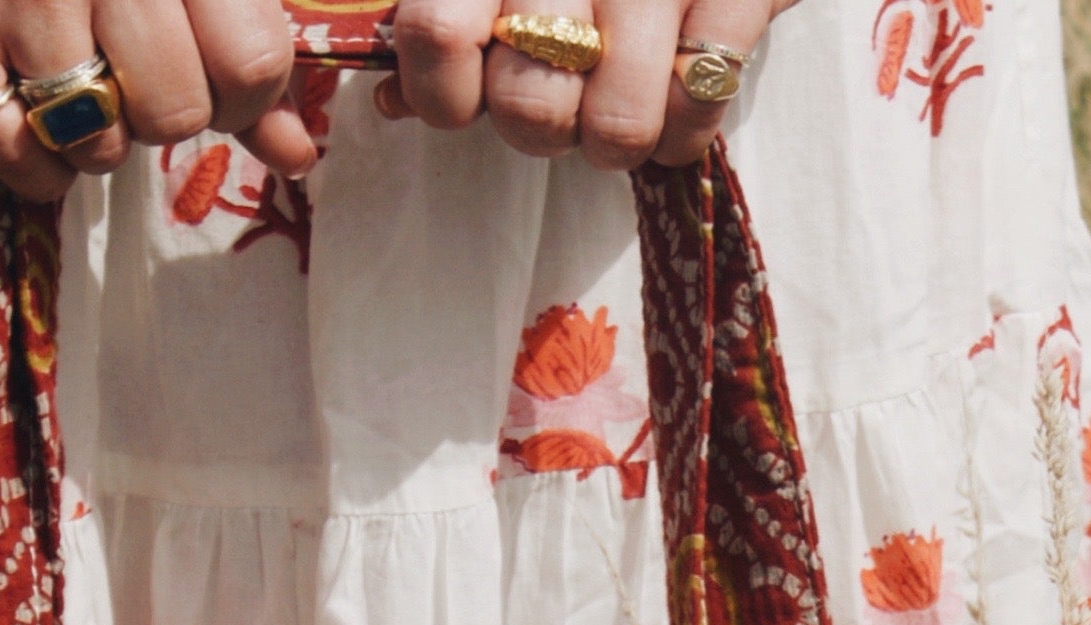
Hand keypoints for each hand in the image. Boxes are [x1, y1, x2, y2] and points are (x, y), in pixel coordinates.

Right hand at [0, 0, 310, 201]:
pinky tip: (27, 111)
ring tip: (71, 82)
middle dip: (163, 116)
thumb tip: (297, 155)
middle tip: (131, 79)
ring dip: (94, 139)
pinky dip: (35, 165)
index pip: (251, 61)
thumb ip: (240, 52)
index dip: (243, 97)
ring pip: (99, 141)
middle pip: (177, 112)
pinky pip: (20, 155)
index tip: (215, 81)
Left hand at [379, 0, 789, 169]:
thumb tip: (394, 104)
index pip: (437, 37)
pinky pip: (697, 106)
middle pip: (528, 106)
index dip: (443, 96)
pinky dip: (682, 128)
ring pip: (615, 128)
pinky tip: (671, 97)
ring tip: (620, 102)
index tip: (465, 96)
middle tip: (562, 98)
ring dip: (615, 139)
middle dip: (541, 130)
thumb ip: (441, 19)